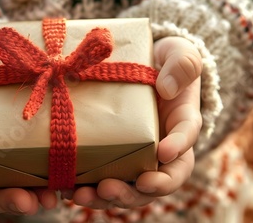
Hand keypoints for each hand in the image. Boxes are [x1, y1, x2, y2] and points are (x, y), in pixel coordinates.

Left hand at [69, 36, 201, 208]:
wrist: (144, 65)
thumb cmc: (166, 62)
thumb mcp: (180, 55)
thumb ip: (181, 66)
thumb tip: (166, 88)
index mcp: (182, 126)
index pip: (186, 141)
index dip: (178, 149)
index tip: (164, 152)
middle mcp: (162, 150)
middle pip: (155, 182)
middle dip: (133, 192)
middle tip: (110, 188)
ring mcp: (136, 156)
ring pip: (127, 188)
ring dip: (105, 198)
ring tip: (81, 196)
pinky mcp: (112, 155)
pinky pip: (102, 178)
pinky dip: (86, 188)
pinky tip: (66, 189)